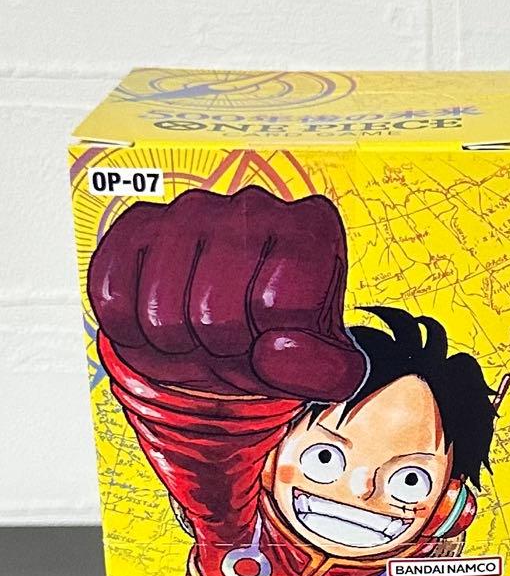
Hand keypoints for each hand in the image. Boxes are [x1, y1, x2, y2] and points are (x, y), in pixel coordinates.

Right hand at [88, 186, 367, 398]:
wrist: (240, 335)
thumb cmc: (288, 340)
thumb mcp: (330, 368)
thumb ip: (324, 370)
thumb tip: (271, 351)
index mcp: (313, 228)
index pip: (277, 305)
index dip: (270, 346)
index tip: (276, 339)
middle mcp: (254, 205)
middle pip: (213, 314)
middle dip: (221, 349)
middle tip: (234, 342)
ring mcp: (191, 209)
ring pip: (161, 313)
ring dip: (177, 345)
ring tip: (202, 333)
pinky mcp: (138, 225)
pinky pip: (112, 296)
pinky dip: (131, 332)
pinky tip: (163, 321)